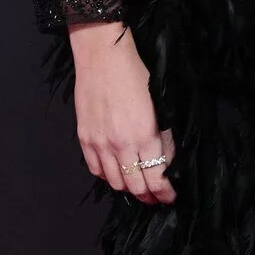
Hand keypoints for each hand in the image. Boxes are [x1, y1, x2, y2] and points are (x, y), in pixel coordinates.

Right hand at [66, 20, 176, 204]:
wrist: (103, 58)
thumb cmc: (135, 76)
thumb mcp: (160, 106)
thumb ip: (164, 137)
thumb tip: (168, 161)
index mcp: (144, 136)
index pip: (156, 179)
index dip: (165, 193)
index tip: (170, 196)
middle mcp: (121, 145)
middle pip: (135, 187)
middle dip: (148, 196)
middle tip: (155, 196)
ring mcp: (100, 143)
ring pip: (115, 182)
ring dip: (128, 188)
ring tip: (136, 186)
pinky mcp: (84, 138)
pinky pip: (95, 170)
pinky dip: (107, 176)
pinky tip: (115, 172)